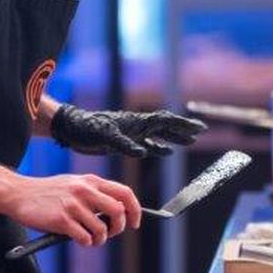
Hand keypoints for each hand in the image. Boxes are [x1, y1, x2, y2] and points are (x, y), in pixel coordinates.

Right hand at [3, 173, 141, 246]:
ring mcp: (73, 205)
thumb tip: (118, 212)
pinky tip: (77, 238)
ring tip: (90, 239)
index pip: (124, 193)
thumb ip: (95, 193)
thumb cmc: (48, 192)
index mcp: (90, 181)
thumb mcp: (74, 184)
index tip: (134, 222)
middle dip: (119, 228)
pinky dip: (85, 243)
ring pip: (101, 229)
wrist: (19, 194)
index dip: (135, 210)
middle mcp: (84, 190)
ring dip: (99, 240)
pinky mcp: (61, 220)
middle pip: (118, 212)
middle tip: (110, 233)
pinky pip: (84, 238)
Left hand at [49, 105, 206, 157]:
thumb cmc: (88, 129)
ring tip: (189, 141)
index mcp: (136, 122)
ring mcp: (132, 133)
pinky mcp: (125, 141)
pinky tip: (166, 152)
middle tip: (199, 132)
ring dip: (174, 138)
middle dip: (183, 129)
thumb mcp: (107, 136)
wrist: (73, 130)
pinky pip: (148, 144)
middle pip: (166, 126)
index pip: (165, 120)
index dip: (183, 124)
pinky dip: (159, 148)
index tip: (199, 127)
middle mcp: (137, 126)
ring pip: (159, 134)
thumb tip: (144, 152)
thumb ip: (126, 144)